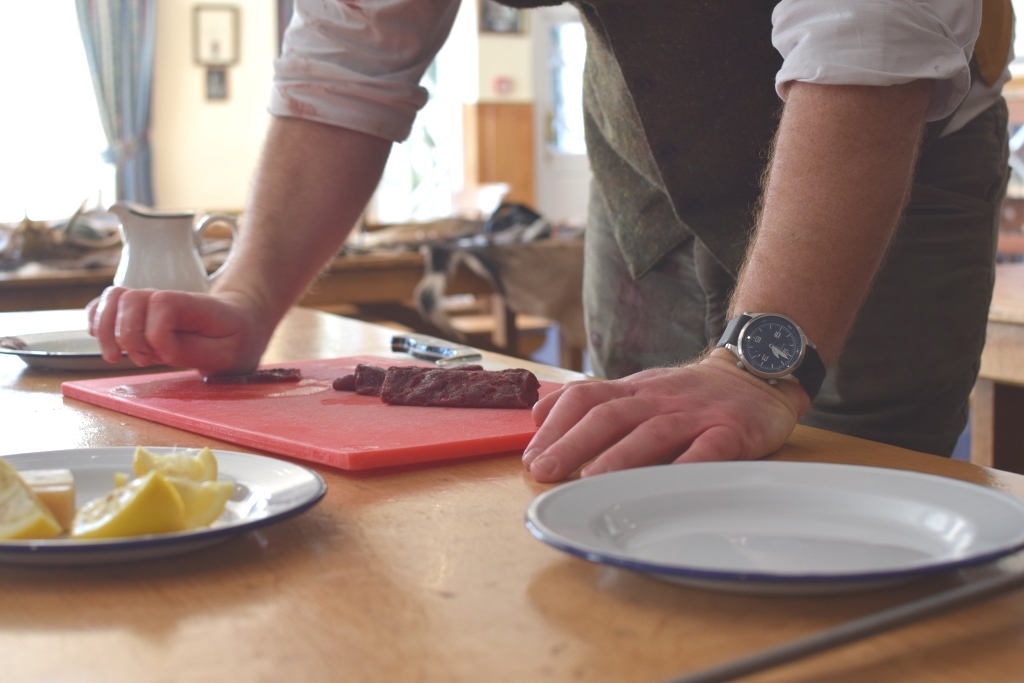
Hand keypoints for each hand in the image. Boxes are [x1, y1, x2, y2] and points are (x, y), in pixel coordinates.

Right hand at [86, 287, 272, 374]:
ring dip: (105, 330)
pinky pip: (105, 305)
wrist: (240, 325)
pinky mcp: (137, 311)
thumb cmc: (236, 341)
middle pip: (128, 298)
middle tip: (142, 361)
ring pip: (111, 297)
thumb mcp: (230, 354)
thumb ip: (196, 351)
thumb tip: (158, 348)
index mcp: (194, 305)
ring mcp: (149, 302)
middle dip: (126, 335)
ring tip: (117, 356)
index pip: (162, 303)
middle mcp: (167, 298)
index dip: (156, 333)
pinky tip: (107, 344)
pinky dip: (97, 323)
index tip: (165, 357)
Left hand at [522, 351, 810, 481]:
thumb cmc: (687, 393)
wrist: (754, 373)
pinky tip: (667, 489)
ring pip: (651, 433)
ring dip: (618, 458)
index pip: (584, 398)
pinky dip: (686, 469)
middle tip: (544, 472)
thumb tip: (539, 418)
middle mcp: (657, 399)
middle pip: (608, 416)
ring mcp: (694, 414)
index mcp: (632, 391)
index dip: (554, 425)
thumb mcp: (637, 389)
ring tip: (591, 482)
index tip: (530, 456)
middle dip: (572, 444)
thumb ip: (593, 403)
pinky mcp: (730, 431)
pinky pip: (707, 450)